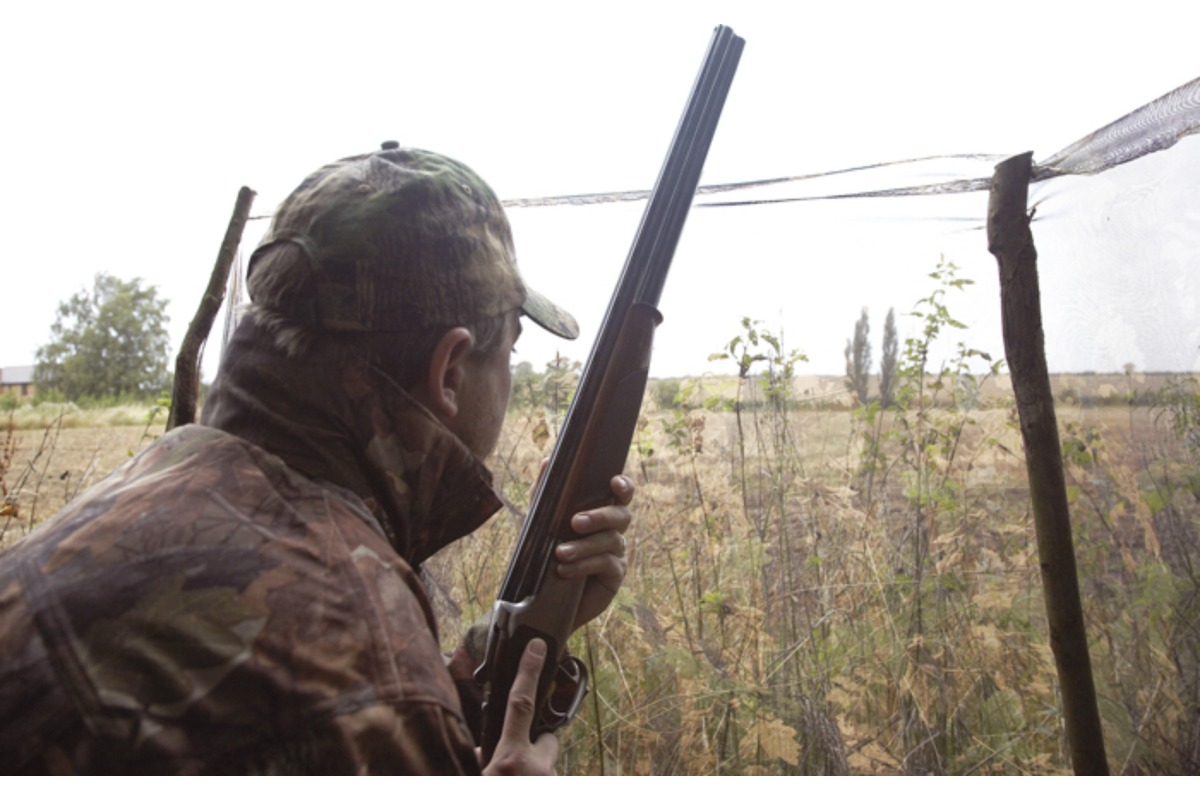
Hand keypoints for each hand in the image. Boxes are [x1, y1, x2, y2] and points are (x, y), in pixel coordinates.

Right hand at [480, 639, 559, 774]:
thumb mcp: (477, 778)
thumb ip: (481, 758)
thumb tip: (484, 751)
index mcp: (511, 759)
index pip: (521, 705)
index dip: (529, 673)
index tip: (537, 647)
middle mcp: (537, 771)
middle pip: (546, 740)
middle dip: (534, 745)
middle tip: (516, 763)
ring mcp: (550, 782)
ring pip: (546, 764)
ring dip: (531, 770)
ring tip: (514, 780)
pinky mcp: (555, 794)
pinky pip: (546, 777)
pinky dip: (533, 780)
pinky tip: (520, 785)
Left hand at [555, 474, 633, 630]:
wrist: (542, 598)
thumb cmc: (546, 553)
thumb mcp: (540, 521)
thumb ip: (544, 492)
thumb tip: (547, 460)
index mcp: (601, 512)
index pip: (621, 494)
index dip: (624, 486)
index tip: (614, 482)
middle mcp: (613, 530)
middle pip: (621, 515)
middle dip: (600, 516)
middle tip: (575, 522)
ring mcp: (616, 553)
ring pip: (611, 541)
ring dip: (584, 546)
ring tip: (560, 553)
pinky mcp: (614, 576)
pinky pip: (606, 565)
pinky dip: (585, 565)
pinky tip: (564, 571)